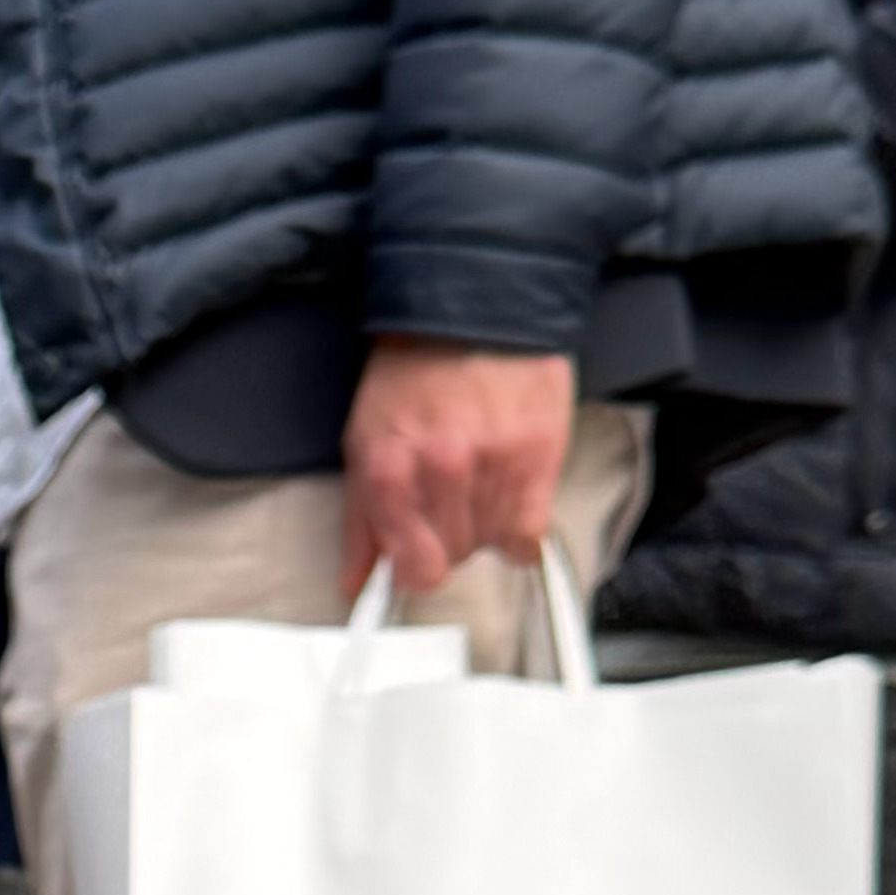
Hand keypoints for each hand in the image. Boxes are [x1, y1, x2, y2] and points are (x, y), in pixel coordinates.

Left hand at [341, 342, 578, 600]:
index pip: (414, 569)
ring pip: (492, 543)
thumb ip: (361, 520)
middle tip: (448, 498)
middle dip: (448, 538)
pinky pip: (531, 530)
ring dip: (484, 525)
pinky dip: (521, 528)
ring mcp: (494, 465)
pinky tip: (510, 499)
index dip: (416, 570)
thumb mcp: (364, 442)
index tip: (420, 560)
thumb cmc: (411, 375)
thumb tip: (357, 584)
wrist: (472, 310)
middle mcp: (443, 473)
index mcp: (390, 474)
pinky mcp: (538, 455)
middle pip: (455, 556)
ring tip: (478, 479)